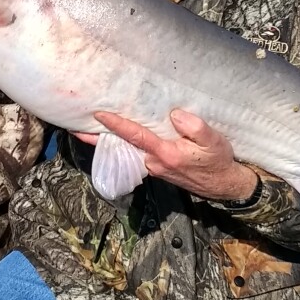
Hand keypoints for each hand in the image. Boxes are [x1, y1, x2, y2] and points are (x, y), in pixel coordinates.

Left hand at [92, 108, 258, 201]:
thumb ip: (195, 127)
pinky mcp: (157, 169)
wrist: (224, 185)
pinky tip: (116, 137)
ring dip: (108, 141)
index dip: (116, 125)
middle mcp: (154, 163)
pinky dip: (122, 146)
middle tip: (75, 126)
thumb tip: (174, 114)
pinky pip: (135, 155)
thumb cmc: (218, 161)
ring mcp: (154, 168)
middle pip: (122, 147)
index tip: (98, 114)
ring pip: (127, 152)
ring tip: (89, 128)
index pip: (136, 136)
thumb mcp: (214, 141)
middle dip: (98, 138)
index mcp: (166, 154)